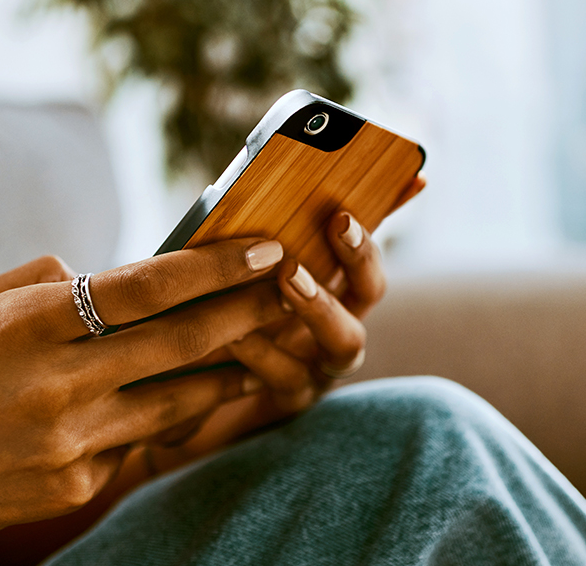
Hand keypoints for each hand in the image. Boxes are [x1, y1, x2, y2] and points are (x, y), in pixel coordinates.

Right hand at [0, 239, 289, 565]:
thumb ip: (39, 284)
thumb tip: (101, 276)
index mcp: (29, 325)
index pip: (147, 287)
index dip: (215, 265)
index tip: (264, 248)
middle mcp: (60, 385)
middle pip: (183, 341)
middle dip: (247, 310)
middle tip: (289, 287)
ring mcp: (72, 444)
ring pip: (180, 400)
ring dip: (228, 370)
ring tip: (261, 346)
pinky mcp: (77, 487)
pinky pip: (139, 444)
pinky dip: (162, 419)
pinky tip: (177, 402)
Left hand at [226, 174, 427, 407]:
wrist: (188, 396)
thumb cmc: (219, 318)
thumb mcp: (239, 273)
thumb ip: (263, 236)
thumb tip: (276, 186)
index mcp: (331, 290)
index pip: (366, 247)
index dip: (385, 215)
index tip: (397, 182)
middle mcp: (337, 327)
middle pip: (370, 290)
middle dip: (360, 254)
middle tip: (338, 222)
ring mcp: (320, 366)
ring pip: (347, 341)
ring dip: (322, 304)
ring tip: (289, 275)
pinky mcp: (289, 402)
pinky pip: (288, 378)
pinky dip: (264, 352)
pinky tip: (235, 332)